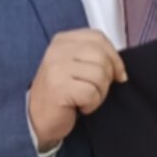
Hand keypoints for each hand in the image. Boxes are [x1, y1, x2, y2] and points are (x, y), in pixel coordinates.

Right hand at [26, 28, 127, 149]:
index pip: (98, 38)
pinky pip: (92, 93)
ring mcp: (56, 68)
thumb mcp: (75, 67)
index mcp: (62, 41)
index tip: (118, 74)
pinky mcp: (58, 87)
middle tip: (94, 90)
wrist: (36, 119)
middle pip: (102, 56)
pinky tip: (78, 106)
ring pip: (100, 75)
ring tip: (84, 98)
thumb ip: (94, 58)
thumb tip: (120, 69)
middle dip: (107, 78)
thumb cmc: (60, 94)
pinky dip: (91, 104)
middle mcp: (57, 50)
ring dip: (99, 93)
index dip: (114, 57)